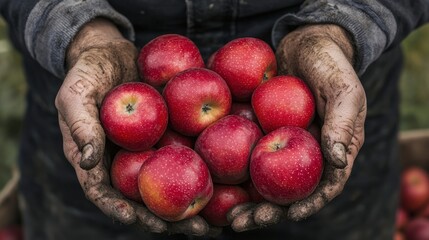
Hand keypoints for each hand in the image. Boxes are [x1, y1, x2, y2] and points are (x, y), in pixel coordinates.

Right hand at [55, 18, 219, 236]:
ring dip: (189, 207)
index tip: (139, 220)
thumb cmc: (88, 72)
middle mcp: (124, 162)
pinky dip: (200, 175)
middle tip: (193, 231)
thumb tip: (86, 162)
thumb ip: (80, 125)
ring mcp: (148, 153)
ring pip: (167, 186)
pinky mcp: (168, 139)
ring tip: (214, 223)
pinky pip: (183, 159)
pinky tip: (224, 186)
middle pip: (143, 199)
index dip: (119, 209)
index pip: (104, 193)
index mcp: (98, 159)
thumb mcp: (77, 93)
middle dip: (166, 219)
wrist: (114, 54)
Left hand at [229, 24, 366, 230]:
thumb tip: (337, 160)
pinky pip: (248, 156)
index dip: (305, 206)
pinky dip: (234, 172)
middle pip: (287, 192)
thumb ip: (343, 123)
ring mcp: (282, 146)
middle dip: (266, 211)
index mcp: (332, 151)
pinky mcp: (261, 134)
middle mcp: (306, 154)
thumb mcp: (343, 89)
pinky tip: (215, 182)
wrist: (304, 44)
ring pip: (264, 181)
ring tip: (225, 214)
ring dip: (247, 200)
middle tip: (240, 222)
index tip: (286, 216)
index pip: (322, 188)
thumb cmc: (330, 64)